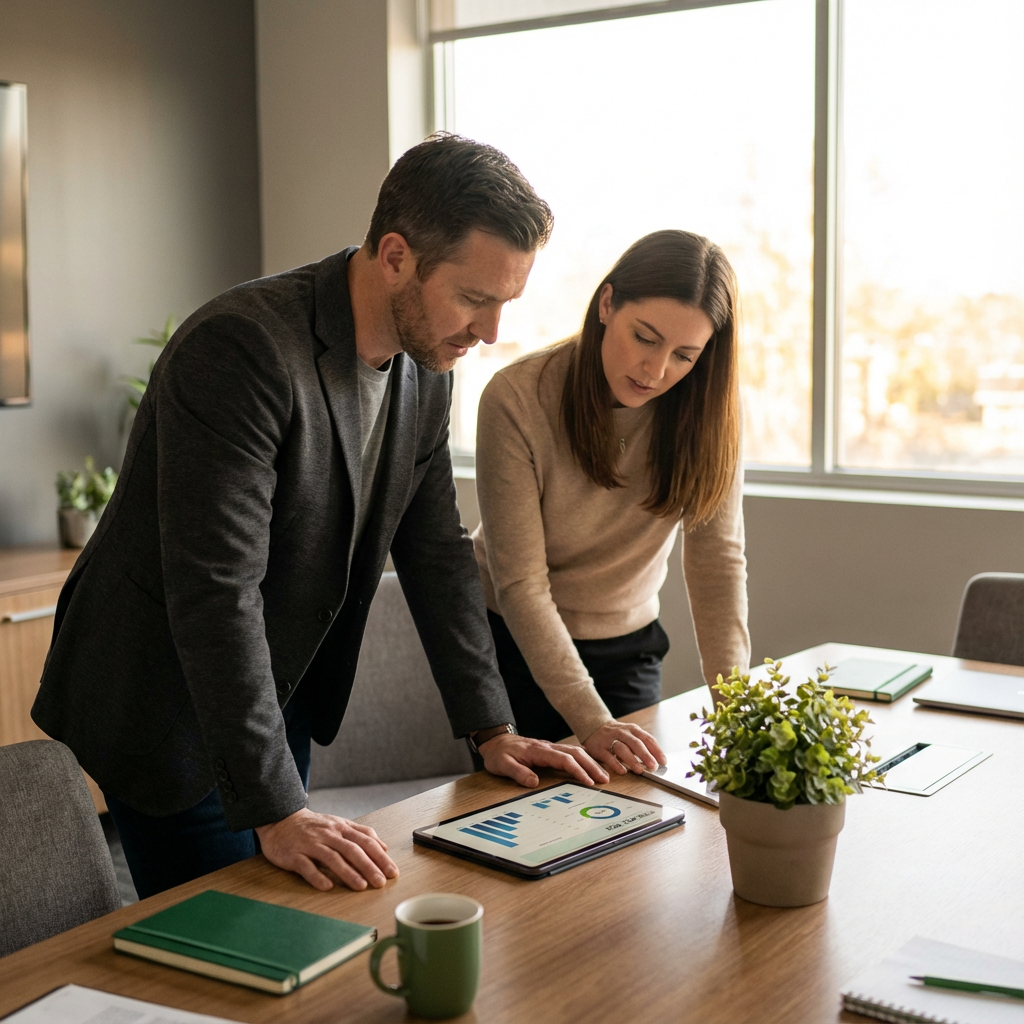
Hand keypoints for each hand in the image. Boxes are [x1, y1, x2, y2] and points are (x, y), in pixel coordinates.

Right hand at [255, 808, 398, 891]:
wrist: (280, 820)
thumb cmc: (313, 826)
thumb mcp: (338, 824)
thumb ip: (360, 833)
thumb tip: (383, 847)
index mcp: (341, 827)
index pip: (365, 841)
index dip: (380, 857)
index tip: (392, 872)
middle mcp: (328, 834)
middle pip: (352, 849)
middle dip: (369, 866)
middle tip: (381, 882)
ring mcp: (310, 843)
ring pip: (332, 857)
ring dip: (348, 873)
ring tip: (361, 886)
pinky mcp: (294, 854)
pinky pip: (306, 866)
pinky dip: (317, 876)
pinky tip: (327, 886)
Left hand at [478, 733, 609, 787]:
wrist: (495, 741)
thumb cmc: (499, 753)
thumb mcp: (502, 764)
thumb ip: (517, 772)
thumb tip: (534, 782)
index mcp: (538, 750)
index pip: (563, 759)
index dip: (578, 770)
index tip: (588, 782)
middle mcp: (547, 747)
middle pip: (575, 753)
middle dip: (591, 766)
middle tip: (604, 779)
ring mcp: (550, 748)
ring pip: (575, 751)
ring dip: (590, 762)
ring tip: (602, 775)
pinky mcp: (550, 751)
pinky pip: (570, 752)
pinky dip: (584, 758)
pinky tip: (591, 765)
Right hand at [582, 721, 665, 776]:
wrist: (594, 727)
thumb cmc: (617, 735)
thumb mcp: (631, 735)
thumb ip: (642, 746)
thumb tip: (658, 762)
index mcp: (633, 729)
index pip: (647, 738)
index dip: (656, 750)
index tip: (663, 761)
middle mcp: (622, 732)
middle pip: (635, 743)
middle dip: (645, 755)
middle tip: (653, 766)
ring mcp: (609, 739)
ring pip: (622, 748)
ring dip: (632, 760)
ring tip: (640, 770)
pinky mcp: (599, 748)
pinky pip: (608, 756)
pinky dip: (616, 764)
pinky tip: (623, 771)